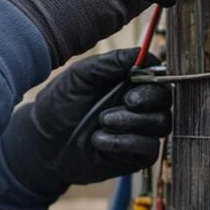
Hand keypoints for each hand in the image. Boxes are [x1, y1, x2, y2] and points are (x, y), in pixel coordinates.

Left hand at [0, 48, 171, 197]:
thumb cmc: (59, 105)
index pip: (157, 73)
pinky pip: (149, 148)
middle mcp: (138, 105)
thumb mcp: (79, 76)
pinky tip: (99, 141)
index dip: (154, 75)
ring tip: (102, 122)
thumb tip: (142, 54)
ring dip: (132, 122)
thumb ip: (109, 64)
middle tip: (126, 101)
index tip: (137, 78)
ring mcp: (140, 130)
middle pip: (165, 98)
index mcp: (126, 81)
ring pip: (161, 123)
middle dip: (148, 98)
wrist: (43, 143)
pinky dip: (125, 143)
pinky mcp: (136, 155)